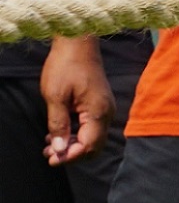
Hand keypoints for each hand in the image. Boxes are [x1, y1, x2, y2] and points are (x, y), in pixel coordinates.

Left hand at [38, 35, 108, 165]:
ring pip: (93, 137)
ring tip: (49, 146)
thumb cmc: (65, 66)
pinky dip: (76, 134)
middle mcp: (106, 113)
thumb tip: (58, 149)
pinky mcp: (100, 104)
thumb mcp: (55, 96)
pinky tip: (59, 133)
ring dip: (73, 145)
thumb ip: (58, 124)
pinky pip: (91, 127)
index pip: (88, 145)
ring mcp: (105, 108)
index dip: (70, 156)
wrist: (77, 43)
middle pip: (94, 145)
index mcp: (98, 112)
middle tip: (49, 156)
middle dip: (73, 154)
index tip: (51, 159)